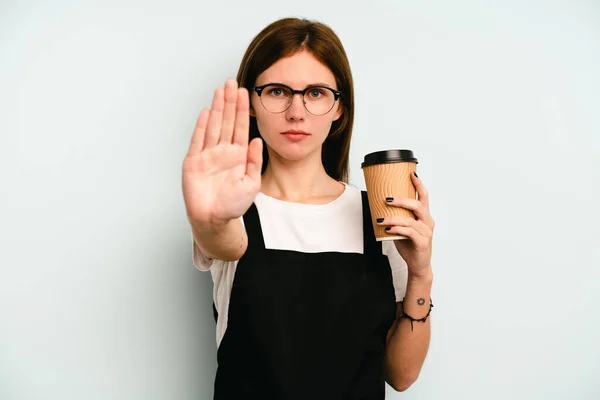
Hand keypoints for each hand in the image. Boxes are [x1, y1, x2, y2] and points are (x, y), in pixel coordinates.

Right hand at [182, 78, 262, 225]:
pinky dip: (202, 126)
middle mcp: (223, 151)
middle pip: (227, 121)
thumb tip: (258, 140)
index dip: (242, 110)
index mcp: (238, 156)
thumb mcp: (251, 184)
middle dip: (229, 102)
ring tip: (220, 90)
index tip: (244, 93)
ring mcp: (208, 155)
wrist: (213, 220)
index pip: (241, 127)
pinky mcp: (194, 161)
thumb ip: (255, 162)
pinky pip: (198, 140)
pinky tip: (207, 112)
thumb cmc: (233, 205)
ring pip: (214, 126)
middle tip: (231, 82)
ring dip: (217, 108)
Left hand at [376, 172, 434, 276]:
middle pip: (417, 205)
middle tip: (386, 199)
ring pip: (409, 220)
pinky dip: (397, 229)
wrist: (417, 265)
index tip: (411, 174)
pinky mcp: (422, 242)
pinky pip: (409, 232)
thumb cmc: (409, 244)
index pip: (424, 196)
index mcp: (424, 216)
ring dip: (393, 218)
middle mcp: (428, 222)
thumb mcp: (403, 228)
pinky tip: (388, 230)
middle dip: (401, 200)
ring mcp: (426, 232)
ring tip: (380, 220)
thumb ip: (397, 217)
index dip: (419, 184)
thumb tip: (379, 206)